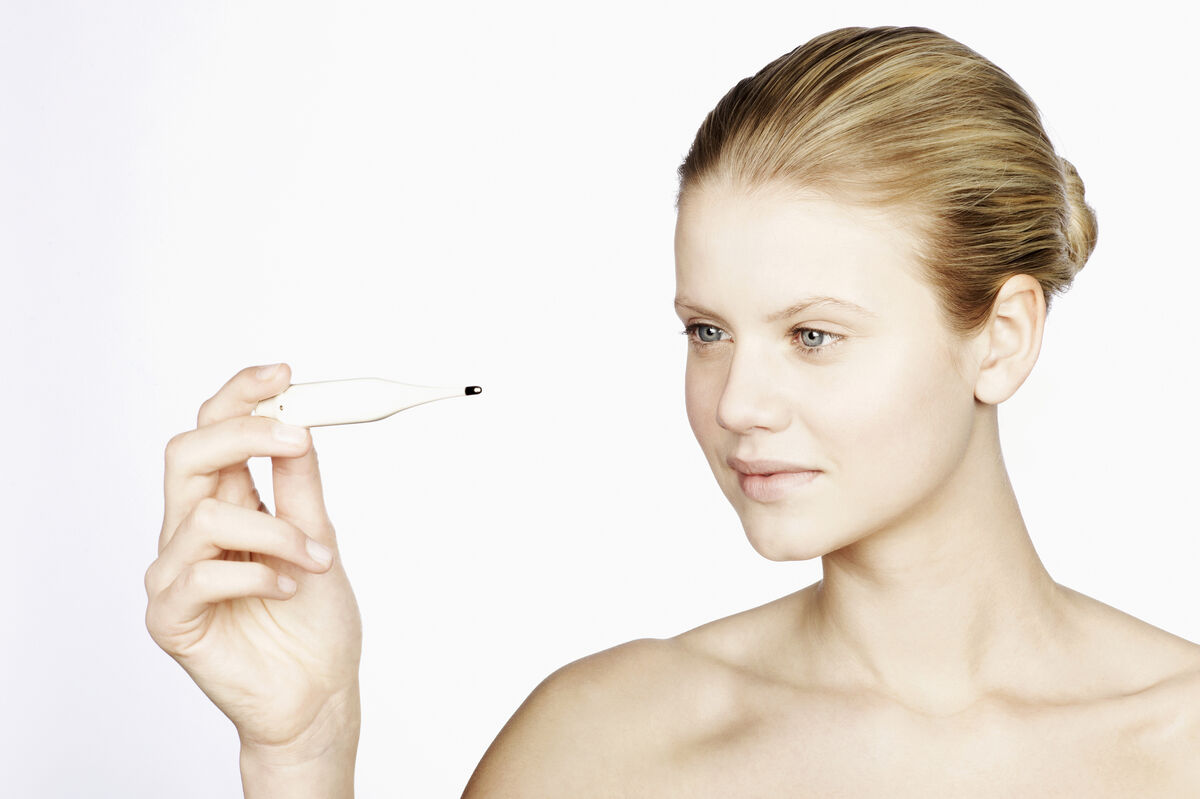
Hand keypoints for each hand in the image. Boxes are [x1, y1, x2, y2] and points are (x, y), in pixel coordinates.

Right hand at [145, 363, 362, 761]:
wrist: (317, 693)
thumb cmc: (315, 621)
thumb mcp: (319, 535)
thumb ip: (301, 483)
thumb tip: (300, 422)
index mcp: (227, 504)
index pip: (214, 431)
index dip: (241, 395)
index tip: (283, 372)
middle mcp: (191, 531)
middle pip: (187, 453)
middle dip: (244, 433)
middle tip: (298, 439)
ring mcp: (175, 573)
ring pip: (204, 513)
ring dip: (276, 531)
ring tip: (317, 560)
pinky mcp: (170, 616)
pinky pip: (202, 572)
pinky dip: (259, 572)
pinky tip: (288, 588)